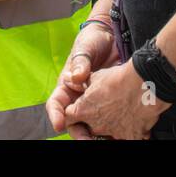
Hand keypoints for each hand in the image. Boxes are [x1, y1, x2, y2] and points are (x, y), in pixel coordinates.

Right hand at [46, 22, 119, 136]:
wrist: (112, 36)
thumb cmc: (92, 41)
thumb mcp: (84, 49)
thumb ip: (80, 62)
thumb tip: (77, 77)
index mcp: (66, 86)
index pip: (56, 104)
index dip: (56, 115)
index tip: (59, 124)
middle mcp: (78, 97)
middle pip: (73, 121)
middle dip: (78, 132)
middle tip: (86, 140)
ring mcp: (94, 102)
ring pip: (91, 124)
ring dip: (95, 135)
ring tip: (105, 140)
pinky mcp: (110, 103)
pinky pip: (109, 120)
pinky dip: (112, 129)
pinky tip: (119, 134)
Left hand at [64, 61, 169, 140]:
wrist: (144, 83)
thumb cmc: (118, 77)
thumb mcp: (96, 76)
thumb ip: (83, 83)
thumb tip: (73, 81)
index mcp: (83, 110)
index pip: (70, 117)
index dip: (74, 112)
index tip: (79, 108)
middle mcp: (95, 125)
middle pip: (89, 127)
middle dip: (94, 119)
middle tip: (104, 108)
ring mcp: (112, 133)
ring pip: (107, 133)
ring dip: (111, 125)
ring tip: (120, 113)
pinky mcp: (129, 137)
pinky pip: (125, 137)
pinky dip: (129, 131)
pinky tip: (134, 121)